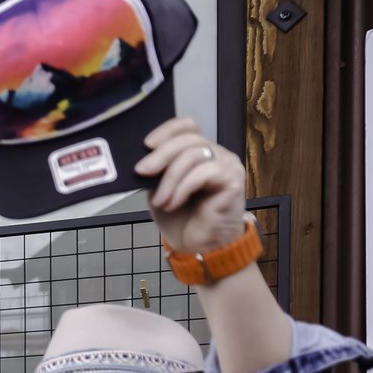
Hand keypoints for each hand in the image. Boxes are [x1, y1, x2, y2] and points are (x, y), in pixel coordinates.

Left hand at [138, 118, 247, 255]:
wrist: (199, 246)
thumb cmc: (183, 218)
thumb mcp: (160, 189)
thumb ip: (155, 172)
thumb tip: (139, 160)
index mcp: (198, 152)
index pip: (188, 126)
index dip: (167, 130)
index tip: (146, 144)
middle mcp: (216, 153)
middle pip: (188, 139)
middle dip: (160, 155)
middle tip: (142, 172)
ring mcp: (227, 164)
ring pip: (193, 155)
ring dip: (170, 179)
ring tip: (160, 201)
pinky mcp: (233, 179)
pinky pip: (204, 172)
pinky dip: (182, 188)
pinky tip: (173, 203)